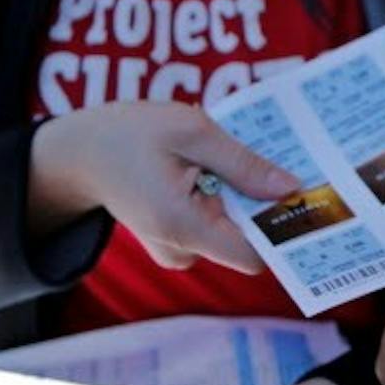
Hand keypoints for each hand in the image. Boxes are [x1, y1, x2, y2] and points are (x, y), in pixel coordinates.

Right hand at [28, 101, 296, 273]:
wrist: (83, 151)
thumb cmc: (133, 133)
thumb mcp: (191, 130)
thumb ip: (242, 163)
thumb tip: (289, 188)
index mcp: (181, 225)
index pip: (252, 254)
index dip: (279, 228)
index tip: (301, 196)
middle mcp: (178, 249)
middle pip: (246, 241)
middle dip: (262, 205)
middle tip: (271, 163)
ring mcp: (175, 249)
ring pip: (231, 232)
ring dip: (241, 199)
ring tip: (229, 160)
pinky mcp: (174, 241)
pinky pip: (214, 226)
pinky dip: (222, 200)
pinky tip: (212, 171)